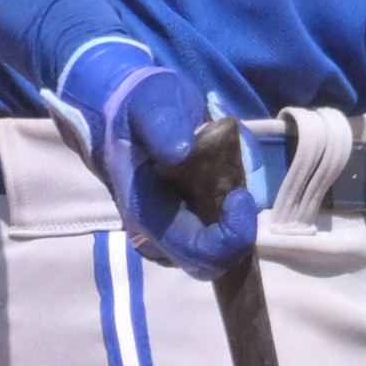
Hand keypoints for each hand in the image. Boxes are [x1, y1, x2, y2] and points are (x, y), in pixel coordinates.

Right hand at [42, 42, 258, 279]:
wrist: (124, 107)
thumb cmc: (139, 105)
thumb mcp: (151, 102)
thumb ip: (162, 124)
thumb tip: (178, 152)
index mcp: (144, 211)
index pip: (195, 252)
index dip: (229, 235)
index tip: (241, 196)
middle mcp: (155, 232)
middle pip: (208, 263)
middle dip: (236, 233)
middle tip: (241, 191)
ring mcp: (168, 232)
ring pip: (214, 252)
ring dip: (234, 225)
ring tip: (231, 180)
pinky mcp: (181, 224)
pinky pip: (215, 236)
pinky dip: (230, 216)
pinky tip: (227, 184)